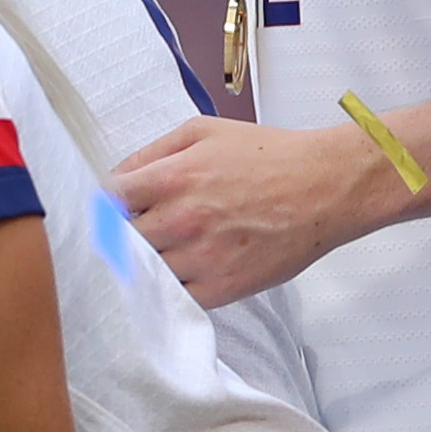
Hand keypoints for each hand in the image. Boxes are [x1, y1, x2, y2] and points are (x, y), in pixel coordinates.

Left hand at [109, 115, 388, 308]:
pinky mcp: (222, 287)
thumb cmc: (269, 155)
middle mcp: (180, 220)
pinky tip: (175, 277)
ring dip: (144, 265)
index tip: (106, 211)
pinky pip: (176, 299)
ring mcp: (200, 257)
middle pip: (120, 240)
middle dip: (121, 236)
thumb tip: (114, 178)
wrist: (328, 187)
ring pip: (144, 272)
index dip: (101, 207)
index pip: (105, 202)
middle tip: (130, 234)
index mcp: (170, 178)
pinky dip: (169, 291)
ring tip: (157, 254)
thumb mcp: (202, 133)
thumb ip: (151, 152)